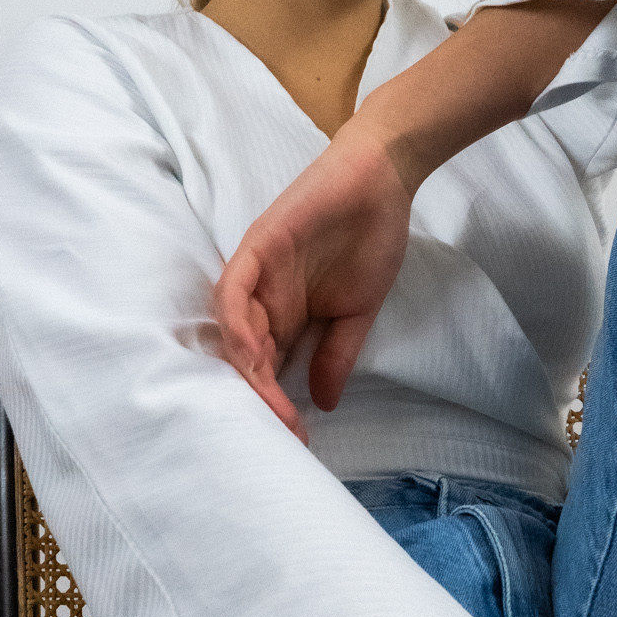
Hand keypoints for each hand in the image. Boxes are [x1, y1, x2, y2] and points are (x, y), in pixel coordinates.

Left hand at [213, 121, 413, 438]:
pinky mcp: (257, 245)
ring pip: (233, 328)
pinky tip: (247, 350)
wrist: (382, 180)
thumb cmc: (370, 238)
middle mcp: (263, 298)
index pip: (268, 368)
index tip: (295, 437)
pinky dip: (235, 320)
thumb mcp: (358, 311)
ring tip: (267, 404)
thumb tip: (324, 403)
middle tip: (279, 433)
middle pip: (244, 355)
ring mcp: (256, 272)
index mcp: (284, 315)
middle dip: (257, 397)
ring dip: (245, 369)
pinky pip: (233, 288)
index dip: (275, 404)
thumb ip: (337, 354)